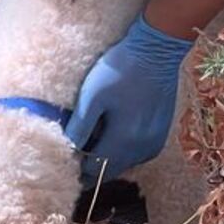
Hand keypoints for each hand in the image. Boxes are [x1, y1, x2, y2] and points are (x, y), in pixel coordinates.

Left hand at [64, 13, 192, 186]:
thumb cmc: (121, 69)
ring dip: (107, 157)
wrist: (157, 51)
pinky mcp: (160, 135)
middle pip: (109, 171)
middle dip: (91, 165)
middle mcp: (142, 150)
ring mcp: (154, 143)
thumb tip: (67, 150)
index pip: (94, 172)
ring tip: (92, 136)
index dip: (76, 167)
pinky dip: (122, 149)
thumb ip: (80, 127)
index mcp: (123, 142)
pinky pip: (136, 154)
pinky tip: (113, 130)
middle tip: (75, 147)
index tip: (64, 156)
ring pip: (123, 164)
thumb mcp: (92, 96)